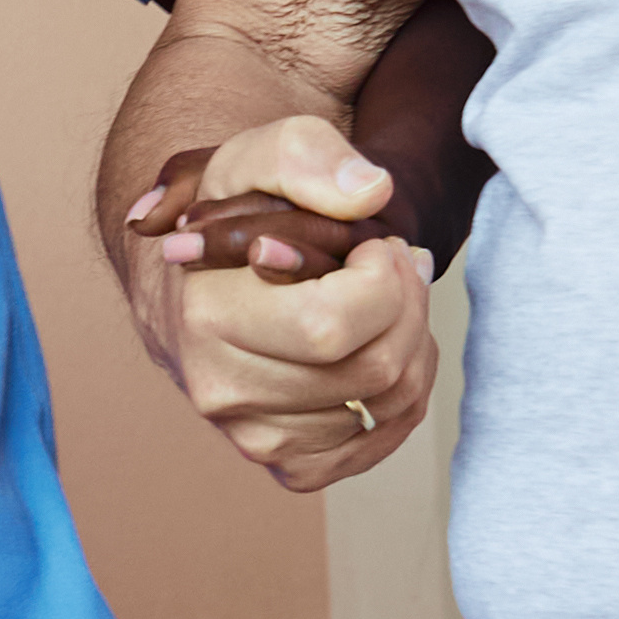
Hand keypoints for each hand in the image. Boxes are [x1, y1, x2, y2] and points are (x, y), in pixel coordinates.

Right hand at [118, 120, 435, 491]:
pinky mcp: (290, 464)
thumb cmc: (244, 212)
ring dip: (411, 341)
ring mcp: (256, 436)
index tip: (375, 246)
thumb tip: (369, 194)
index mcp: (207, 317)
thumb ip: (308, 156)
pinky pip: (383, 438)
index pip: (332, 325)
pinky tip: (379, 344)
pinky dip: (404, 390)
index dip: (383, 279)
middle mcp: (223, 390)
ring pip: (390, 404)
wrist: (209, 277)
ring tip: (384, 301)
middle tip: (393, 266)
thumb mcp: (263, 154)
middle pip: (374, 369)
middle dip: (407, 306)